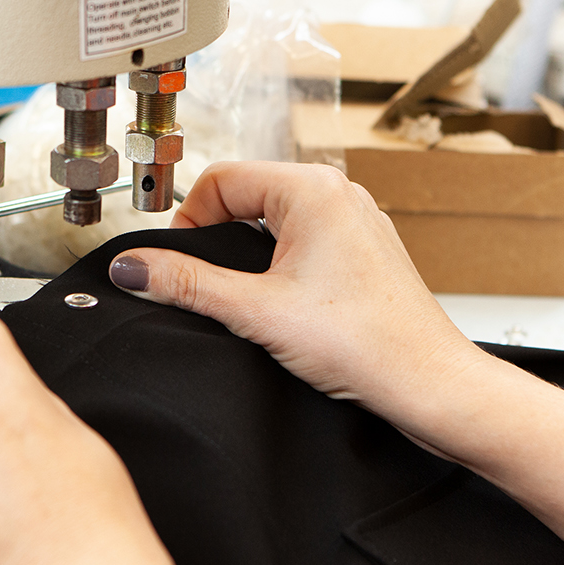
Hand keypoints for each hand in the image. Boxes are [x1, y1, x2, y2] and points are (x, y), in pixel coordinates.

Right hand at [108, 161, 563, 564]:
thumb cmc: (365, 344)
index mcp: (311, 189)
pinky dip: (279, 267)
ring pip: (273, 221)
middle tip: (206, 288)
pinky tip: (282, 308)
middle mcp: (337, 193)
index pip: (219, 179)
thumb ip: (186, 284)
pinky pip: (303, 241)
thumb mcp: (255, 312)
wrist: (430, 385)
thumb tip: (133, 268)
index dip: (187, 222)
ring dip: (249, 256)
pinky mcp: (363, 250)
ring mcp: (354, 220)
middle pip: (245, 195)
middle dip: (217, 238)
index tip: (177, 267)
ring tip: (249, 302)